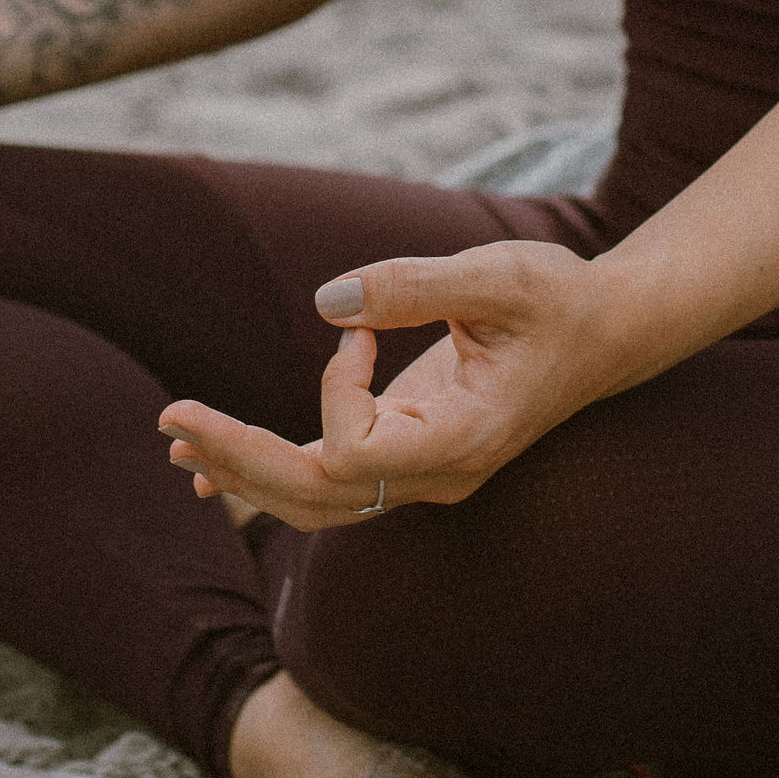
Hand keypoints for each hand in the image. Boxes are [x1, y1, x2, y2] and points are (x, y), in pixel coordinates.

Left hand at [158, 241, 618, 528]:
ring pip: (317, 501)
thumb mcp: (496, 276)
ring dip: (245, 469)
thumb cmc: (559, 298)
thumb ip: (413, 285)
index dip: (334, 394)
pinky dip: (270, 466)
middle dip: (240, 459)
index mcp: (464, 442)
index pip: (357, 456)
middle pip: (319, 498)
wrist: (607, 332)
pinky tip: (213, 462)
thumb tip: (325, 302)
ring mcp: (422, 471)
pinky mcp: (410, 449)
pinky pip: (329, 477)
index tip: (359, 330)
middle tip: (171, 419)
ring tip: (178, 440)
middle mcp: (439, 475)